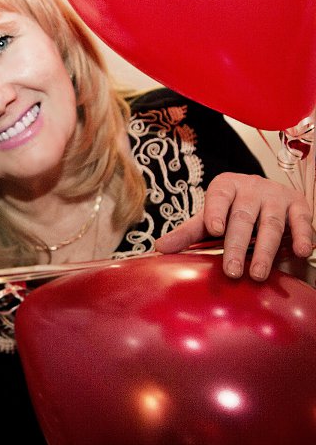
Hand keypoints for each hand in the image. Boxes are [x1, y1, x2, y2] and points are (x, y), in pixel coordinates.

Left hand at [155, 172, 313, 280]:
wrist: (264, 195)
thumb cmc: (230, 210)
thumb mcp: (208, 219)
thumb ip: (187, 233)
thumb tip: (159, 249)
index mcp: (225, 186)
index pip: (219, 197)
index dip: (217, 212)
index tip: (215, 230)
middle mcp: (251, 187)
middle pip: (244, 217)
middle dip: (238, 245)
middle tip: (232, 271)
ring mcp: (276, 196)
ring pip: (271, 223)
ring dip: (266, 250)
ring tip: (258, 274)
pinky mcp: (297, 206)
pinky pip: (302, 220)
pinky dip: (303, 236)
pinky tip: (302, 252)